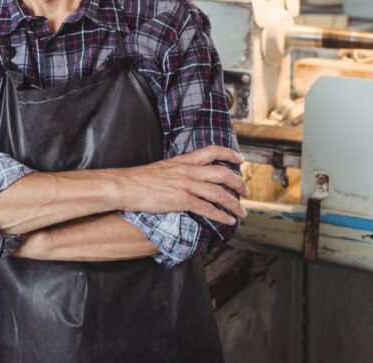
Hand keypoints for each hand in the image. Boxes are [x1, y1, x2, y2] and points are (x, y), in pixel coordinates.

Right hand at [118, 145, 249, 224]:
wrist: (126, 185)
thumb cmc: (139, 179)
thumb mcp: (163, 168)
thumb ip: (178, 171)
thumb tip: (186, 178)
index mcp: (183, 161)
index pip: (211, 151)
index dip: (229, 154)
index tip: (240, 159)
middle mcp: (188, 171)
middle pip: (221, 173)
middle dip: (238, 182)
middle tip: (246, 191)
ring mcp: (185, 185)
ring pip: (218, 192)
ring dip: (234, 203)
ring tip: (242, 212)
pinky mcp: (181, 200)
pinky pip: (207, 208)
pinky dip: (221, 215)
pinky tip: (228, 221)